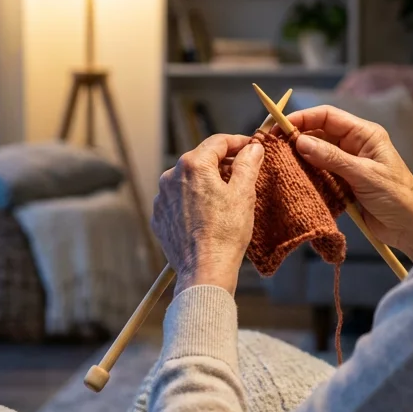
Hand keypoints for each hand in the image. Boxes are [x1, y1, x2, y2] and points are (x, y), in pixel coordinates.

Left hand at [153, 134, 265, 295]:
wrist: (204, 270)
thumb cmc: (225, 233)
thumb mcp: (243, 194)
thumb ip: (248, 164)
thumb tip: (253, 148)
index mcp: (193, 165)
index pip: (218, 142)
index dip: (238, 142)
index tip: (251, 147)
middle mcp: (171, 176)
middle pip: (201, 159)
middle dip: (222, 163)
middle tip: (243, 172)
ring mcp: (162, 198)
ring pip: (188, 180)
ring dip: (206, 182)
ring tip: (225, 197)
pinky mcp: (159, 217)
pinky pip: (178, 200)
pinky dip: (193, 200)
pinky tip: (207, 214)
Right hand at [286, 105, 412, 258]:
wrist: (412, 227)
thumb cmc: (398, 197)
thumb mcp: (364, 174)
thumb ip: (332, 158)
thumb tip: (301, 142)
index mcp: (364, 135)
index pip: (328, 117)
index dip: (303, 117)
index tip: (281, 126)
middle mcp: (355, 146)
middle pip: (319, 134)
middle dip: (297, 138)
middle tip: (274, 146)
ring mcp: (349, 165)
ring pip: (317, 154)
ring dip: (300, 158)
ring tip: (279, 162)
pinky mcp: (344, 184)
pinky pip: (320, 174)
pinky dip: (307, 175)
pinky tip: (294, 178)